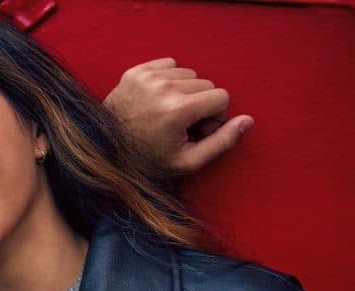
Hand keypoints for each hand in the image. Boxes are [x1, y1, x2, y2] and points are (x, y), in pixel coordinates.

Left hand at [104, 58, 253, 172]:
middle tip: (182, 124)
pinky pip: (169, 64)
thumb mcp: (188, 161)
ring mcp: (147, 77)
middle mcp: (163, 88)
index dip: (214, 116)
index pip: (221, 96)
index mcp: (178, 109)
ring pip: (188, 74)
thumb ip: (222, 141)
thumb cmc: (149, 161)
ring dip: (185, 91)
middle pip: (206, 84)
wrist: (106, 152)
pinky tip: (158, 100)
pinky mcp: (135, 72)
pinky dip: (169, 79)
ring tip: (169, 113)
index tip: (198, 130)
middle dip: (201, 103)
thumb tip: (248, 120)